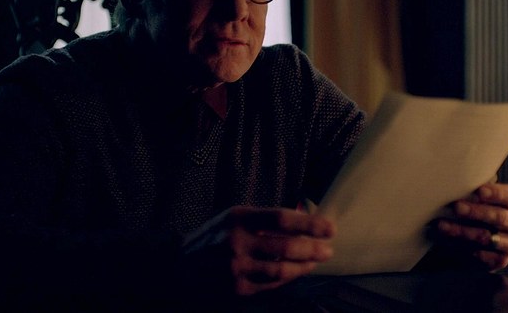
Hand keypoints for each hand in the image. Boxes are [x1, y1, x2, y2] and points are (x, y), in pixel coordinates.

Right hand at [179, 206, 334, 295]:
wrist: (178, 266)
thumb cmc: (213, 237)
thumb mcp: (234, 218)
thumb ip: (266, 219)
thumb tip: (305, 218)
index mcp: (238, 218)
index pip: (282, 218)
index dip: (309, 223)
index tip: (329, 227)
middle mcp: (236, 242)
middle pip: (286, 246)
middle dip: (313, 248)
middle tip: (328, 249)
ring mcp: (236, 268)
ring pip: (282, 270)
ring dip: (304, 266)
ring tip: (314, 262)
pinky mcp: (237, 289)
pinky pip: (271, 285)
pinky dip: (287, 279)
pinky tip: (296, 273)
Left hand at [435, 183, 507, 269]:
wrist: (486, 233)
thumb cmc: (483, 206)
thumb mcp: (484, 195)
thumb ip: (478, 190)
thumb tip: (460, 182)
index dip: (496, 193)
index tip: (479, 191)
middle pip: (500, 217)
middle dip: (476, 212)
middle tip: (457, 207)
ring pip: (489, 238)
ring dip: (464, 232)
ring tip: (443, 226)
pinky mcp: (502, 260)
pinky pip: (486, 258)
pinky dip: (468, 250)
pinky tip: (453, 244)